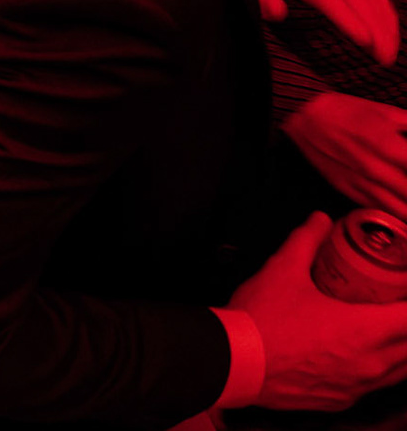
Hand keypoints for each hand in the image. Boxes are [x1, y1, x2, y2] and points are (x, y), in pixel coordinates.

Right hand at [228, 211, 406, 409]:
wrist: (233, 362)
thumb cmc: (260, 321)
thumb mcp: (282, 269)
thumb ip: (306, 240)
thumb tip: (320, 222)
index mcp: (364, 330)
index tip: (404, 287)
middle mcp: (370, 363)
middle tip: (395, 306)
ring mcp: (357, 387)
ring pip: (400, 372)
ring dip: (400, 351)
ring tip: (387, 332)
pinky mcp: (341, 401)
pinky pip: (373, 387)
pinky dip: (377, 370)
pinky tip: (359, 357)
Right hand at [286, 92, 406, 216]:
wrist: (303, 116)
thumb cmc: (347, 111)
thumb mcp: (388, 113)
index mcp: (391, 147)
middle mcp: (378, 171)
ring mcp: (363, 185)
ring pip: (402, 212)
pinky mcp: (350, 192)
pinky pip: (381, 211)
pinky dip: (398, 216)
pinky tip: (404, 214)